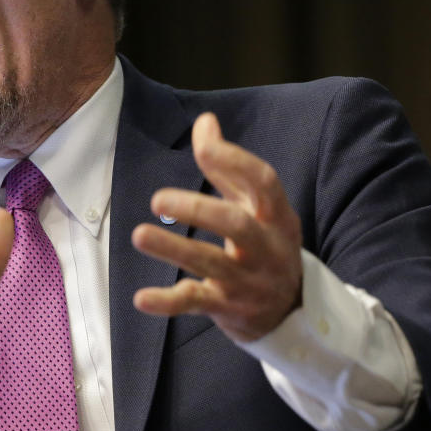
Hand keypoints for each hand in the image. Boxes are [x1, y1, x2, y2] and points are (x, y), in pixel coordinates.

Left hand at [131, 112, 302, 341]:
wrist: (292, 310)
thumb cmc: (265, 242)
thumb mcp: (255, 205)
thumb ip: (227, 166)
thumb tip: (205, 120)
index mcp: (276, 215)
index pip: (263, 182)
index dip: (235, 161)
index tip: (203, 145)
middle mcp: (266, 247)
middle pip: (236, 225)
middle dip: (198, 210)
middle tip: (158, 198)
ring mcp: (247, 280)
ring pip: (210, 263)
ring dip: (173, 249)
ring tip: (139, 234)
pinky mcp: (227, 308)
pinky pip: (196, 303)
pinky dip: (167, 303)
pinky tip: (141, 298)